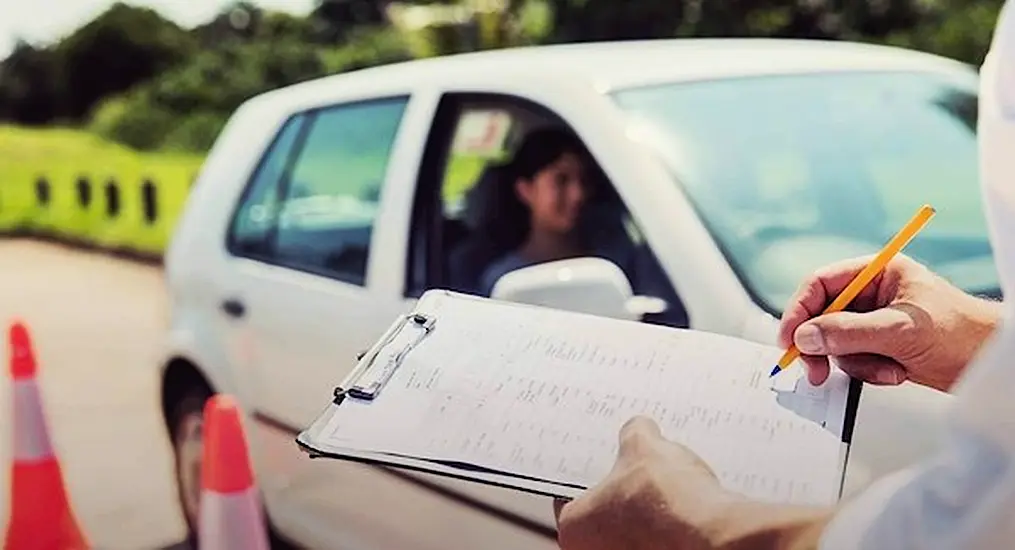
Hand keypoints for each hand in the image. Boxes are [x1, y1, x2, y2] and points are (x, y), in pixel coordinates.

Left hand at [554, 417, 831, 549]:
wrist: (713, 540)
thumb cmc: (666, 502)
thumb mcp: (644, 446)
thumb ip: (633, 433)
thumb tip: (638, 429)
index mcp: (573, 528)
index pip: (569, 497)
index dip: (591, 475)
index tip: (605, 465)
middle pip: (602, 517)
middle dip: (621, 497)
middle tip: (639, 474)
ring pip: (632, 534)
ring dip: (646, 516)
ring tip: (668, 490)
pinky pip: (658, 542)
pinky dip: (668, 531)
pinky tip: (685, 512)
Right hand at [778, 255, 1001, 392]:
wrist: (991, 363)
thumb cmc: (962, 334)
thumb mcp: (900, 330)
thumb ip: (848, 332)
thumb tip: (805, 337)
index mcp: (878, 273)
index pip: (821, 284)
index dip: (799, 311)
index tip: (790, 340)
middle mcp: (872, 294)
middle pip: (822, 316)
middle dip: (823, 345)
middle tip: (815, 371)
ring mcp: (875, 321)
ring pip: (836, 343)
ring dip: (855, 363)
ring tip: (887, 369)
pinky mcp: (880, 346)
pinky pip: (853, 360)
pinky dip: (869, 371)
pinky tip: (896, 373)